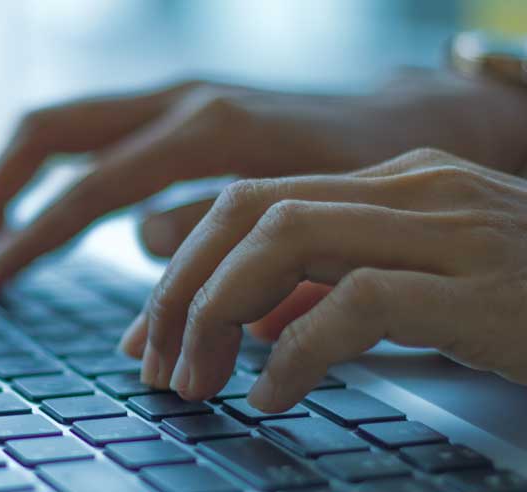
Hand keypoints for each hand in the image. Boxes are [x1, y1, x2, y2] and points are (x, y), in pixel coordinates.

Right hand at [0, 71, 526, 295]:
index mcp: (207, 130)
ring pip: (61, 125)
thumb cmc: (362, 175)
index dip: (29, 240)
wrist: (404, 120)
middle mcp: (177, 99)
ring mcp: (172, 97)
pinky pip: (92, 136)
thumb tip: (138, 245)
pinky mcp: (174, 108)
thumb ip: (214, 231)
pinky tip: (47, 219)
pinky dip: (54, 176)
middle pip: (47, 131)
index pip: (89, 188)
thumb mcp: (300, 214)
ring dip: (16, 182)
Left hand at [119, 148, 526, 412]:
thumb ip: (331, 296)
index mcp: (394, 182)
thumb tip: (246, 328)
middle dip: (183, 288)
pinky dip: (295, 352)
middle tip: (157, 362)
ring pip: (286, 238)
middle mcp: (415, 188)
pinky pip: (355, 303)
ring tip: (197, 380)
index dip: (184, 266)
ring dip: (218, 313)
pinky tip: (272, 396)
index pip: (252, 201)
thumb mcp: (420, 292)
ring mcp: (451, 229)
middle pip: (250, 210)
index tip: (150, 332)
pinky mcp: (480, 288)